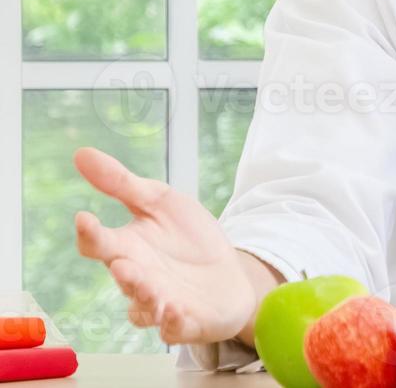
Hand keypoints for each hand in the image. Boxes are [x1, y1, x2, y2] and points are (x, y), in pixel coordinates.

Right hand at [72, 147, 269, 345]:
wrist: (229, 271)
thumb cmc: (187, 237)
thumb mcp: (160, 201)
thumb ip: (121, 183)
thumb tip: (80, 153)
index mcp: (127, 247)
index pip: (98, 244)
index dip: (90, 233)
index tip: (84, 218)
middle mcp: (137, 278)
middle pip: (122, 277)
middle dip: (123, 272)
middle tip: (122, 262)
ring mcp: (158, 302)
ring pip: (143, 306)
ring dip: (144, 297)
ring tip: (148, 286)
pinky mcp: (184, 322)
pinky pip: (173, 327)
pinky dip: (173, 321)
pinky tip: (176, 311)